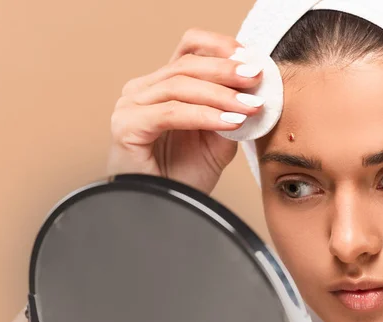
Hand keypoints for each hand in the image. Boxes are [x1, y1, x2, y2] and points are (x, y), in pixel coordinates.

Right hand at [107, 28, 264, 193]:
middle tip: (256, 77)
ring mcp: (130, 106)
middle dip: (227, 70)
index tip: (253, 58)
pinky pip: (171, 112)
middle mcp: (143, 90)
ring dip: (222, 95)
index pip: (190, 49)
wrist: (167, 212)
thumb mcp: (218, 139)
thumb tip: (256, 90)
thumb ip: (231, 112)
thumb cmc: (184, 178)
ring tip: (250, 105)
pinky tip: (229, 122)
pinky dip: (204, 115)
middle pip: (187, 64)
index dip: (221, 47)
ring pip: (180, 85)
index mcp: (163, 87)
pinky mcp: (126, 126)